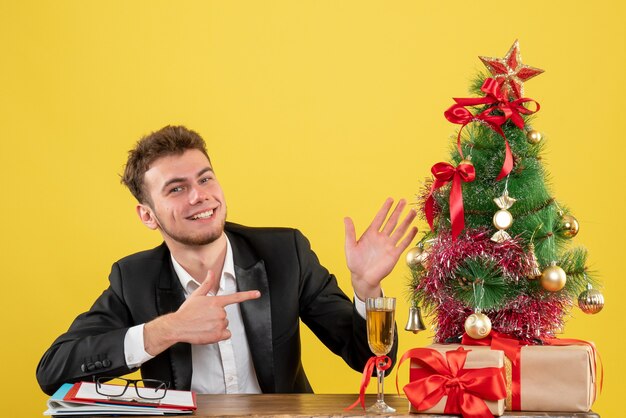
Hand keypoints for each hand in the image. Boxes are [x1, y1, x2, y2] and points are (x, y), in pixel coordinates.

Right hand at [144, 271, 260, 355]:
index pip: (235, 297)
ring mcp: (220, 323)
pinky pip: (226, 334)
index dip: (248, 295)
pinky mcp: (218, 335)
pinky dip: (219, 335)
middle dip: (217, 316)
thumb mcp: (196, 295)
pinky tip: (209, 332)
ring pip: (225, 324)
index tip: (257, 294)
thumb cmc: (186, 312)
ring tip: (204, 325)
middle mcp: (220, 312)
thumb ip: (207, 284)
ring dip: (217, 326)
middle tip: (204, 318)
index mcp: (216, 301)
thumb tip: (211, 273)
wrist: (178, 326)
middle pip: (226, 315)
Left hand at [344, 198, 417, 300]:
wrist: (362, 277)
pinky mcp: (394, 254)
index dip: (385, 209)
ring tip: (413, 212)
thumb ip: (350, 232)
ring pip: (400, 230)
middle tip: (404, 201)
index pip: (380, 218)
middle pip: (392, 221)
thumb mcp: (350, 246)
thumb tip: (346, 218)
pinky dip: (409, 236)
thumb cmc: (355, 262)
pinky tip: (414, 229)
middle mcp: (381, 237)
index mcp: (370, 234)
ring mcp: (388, 245)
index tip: (390, 199)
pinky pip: (403, 243)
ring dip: (406, 221)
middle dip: (398, 211)